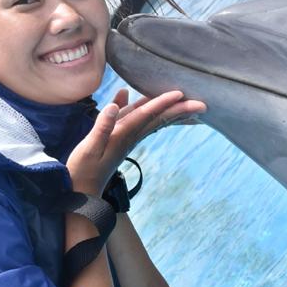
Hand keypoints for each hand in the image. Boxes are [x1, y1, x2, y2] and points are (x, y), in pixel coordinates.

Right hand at [66, 89, 205, 195]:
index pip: (148, 114)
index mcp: (124, 134)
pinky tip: (140, 99)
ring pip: (152, 121)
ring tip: (187, 103)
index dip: (163, 102)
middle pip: (158, 119)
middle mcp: (130, 135)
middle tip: (203, 105)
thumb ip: (103, 126)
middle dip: (180, 110)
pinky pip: (138, 121)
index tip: (181, 94)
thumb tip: (116, 104)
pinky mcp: (120, 140)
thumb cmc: (83, 171)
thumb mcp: (90, 148)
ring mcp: (126, 138)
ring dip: (170, 111)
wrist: (82, 192)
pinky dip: (145, 110)